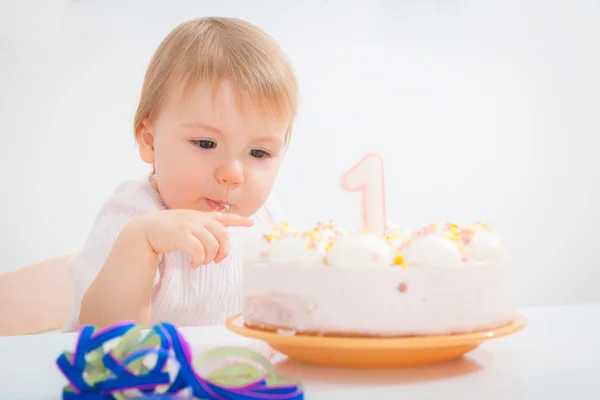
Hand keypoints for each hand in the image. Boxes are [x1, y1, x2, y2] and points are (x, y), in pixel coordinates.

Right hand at [134, 209, 253, 267]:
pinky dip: (199, 260)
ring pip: (212, 245)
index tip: (250, 223)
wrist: (143, 231)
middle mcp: (197, 219)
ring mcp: (190, 226)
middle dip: (224, 250)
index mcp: (199, 216)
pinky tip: (194, 264)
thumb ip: (200, 229)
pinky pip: (199, 251)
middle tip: (217, 261)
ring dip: (209, 258)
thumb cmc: (165, 232)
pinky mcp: (181, 236)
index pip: (223, 216)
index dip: (238, 220)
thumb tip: (216, 243)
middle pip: (222, 235)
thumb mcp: (185, 225)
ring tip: (200, 263)